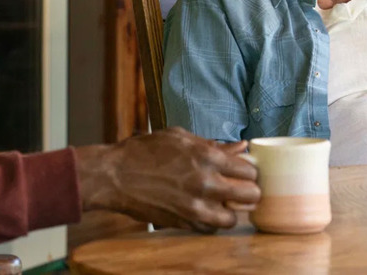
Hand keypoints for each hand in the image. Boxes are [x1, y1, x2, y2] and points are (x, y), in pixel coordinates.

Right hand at [74, 127, 259, 231]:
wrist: (115, 176)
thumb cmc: (144, 152)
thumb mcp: (179, 138)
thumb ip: (213, 145)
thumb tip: (241, 147)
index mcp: (206, 157)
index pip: (249, 170)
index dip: (249, 171)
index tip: (243, 172)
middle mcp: (205, 183)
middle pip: (250, 195)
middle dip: (248, 191)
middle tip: (240, 188)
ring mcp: (195, 206)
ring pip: (233, 218)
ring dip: (231, 210)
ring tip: (222, 201)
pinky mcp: (184, 222)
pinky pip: (211, 228)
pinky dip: (212, 221)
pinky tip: (205, 210)